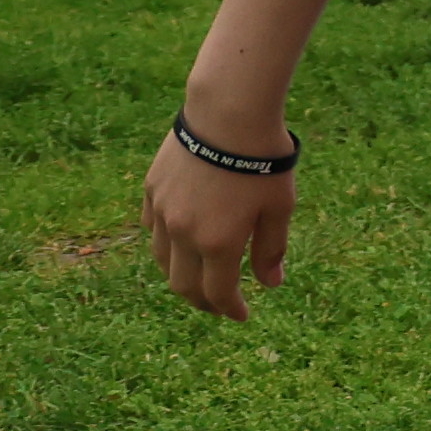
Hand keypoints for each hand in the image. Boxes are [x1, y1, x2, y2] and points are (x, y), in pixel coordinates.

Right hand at [145, 132, 295, 319]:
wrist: (228, 115)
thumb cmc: (263, 161)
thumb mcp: (279, 208)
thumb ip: (271, 250)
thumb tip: (270, 284)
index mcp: (218, 243)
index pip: (218, 293)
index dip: (229, 310)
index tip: (241, 316)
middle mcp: (183, 234)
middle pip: (183, 285)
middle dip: (202, 301)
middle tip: (219, 304)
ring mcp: (162, 212)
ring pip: (162, 259)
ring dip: (180, 275)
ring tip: (199, 277)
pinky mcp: (151, 191)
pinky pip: (151, 228)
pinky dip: (166, 243)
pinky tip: (181, 241)